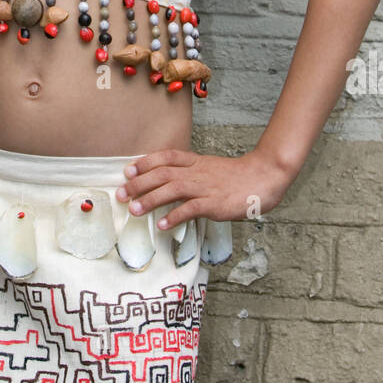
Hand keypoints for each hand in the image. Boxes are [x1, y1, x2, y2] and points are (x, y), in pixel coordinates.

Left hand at [114, 147, 295, 230]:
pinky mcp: (215, 203)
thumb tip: (166, 183)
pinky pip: (191, 209)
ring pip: (173, 189)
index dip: (145, 162)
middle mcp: (197, 172)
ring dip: (150, 199)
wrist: (262, 178)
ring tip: (133, 210)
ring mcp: (205, 187)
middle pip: (163, 173)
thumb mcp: (208, 168)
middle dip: (139, 183)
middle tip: (120, 193)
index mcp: (195, 162)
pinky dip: (175, 216)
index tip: (127, 169)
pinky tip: (163, 225)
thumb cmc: (234, 177)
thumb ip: (189, 173)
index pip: (166, 157)